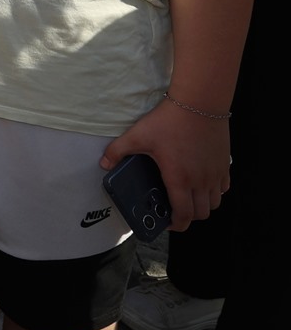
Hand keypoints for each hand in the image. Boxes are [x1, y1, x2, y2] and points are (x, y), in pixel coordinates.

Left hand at [102, 100, 230, 230]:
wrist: (199, 104)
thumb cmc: (169, 121)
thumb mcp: (138, 135)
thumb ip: (118, 151)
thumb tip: (104, 164)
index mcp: (180, 179)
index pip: (184, 215)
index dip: (176, 225)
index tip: (167, 223)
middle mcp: (201, 181)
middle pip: (202, 213)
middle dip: (188, 216)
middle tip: (175, 208)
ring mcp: (215, 173)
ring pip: (215, 202)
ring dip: (203, 204)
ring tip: (188, 196)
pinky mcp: (224, 164)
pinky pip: (224, 187)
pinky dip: (215, 190)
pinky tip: (202, 181)